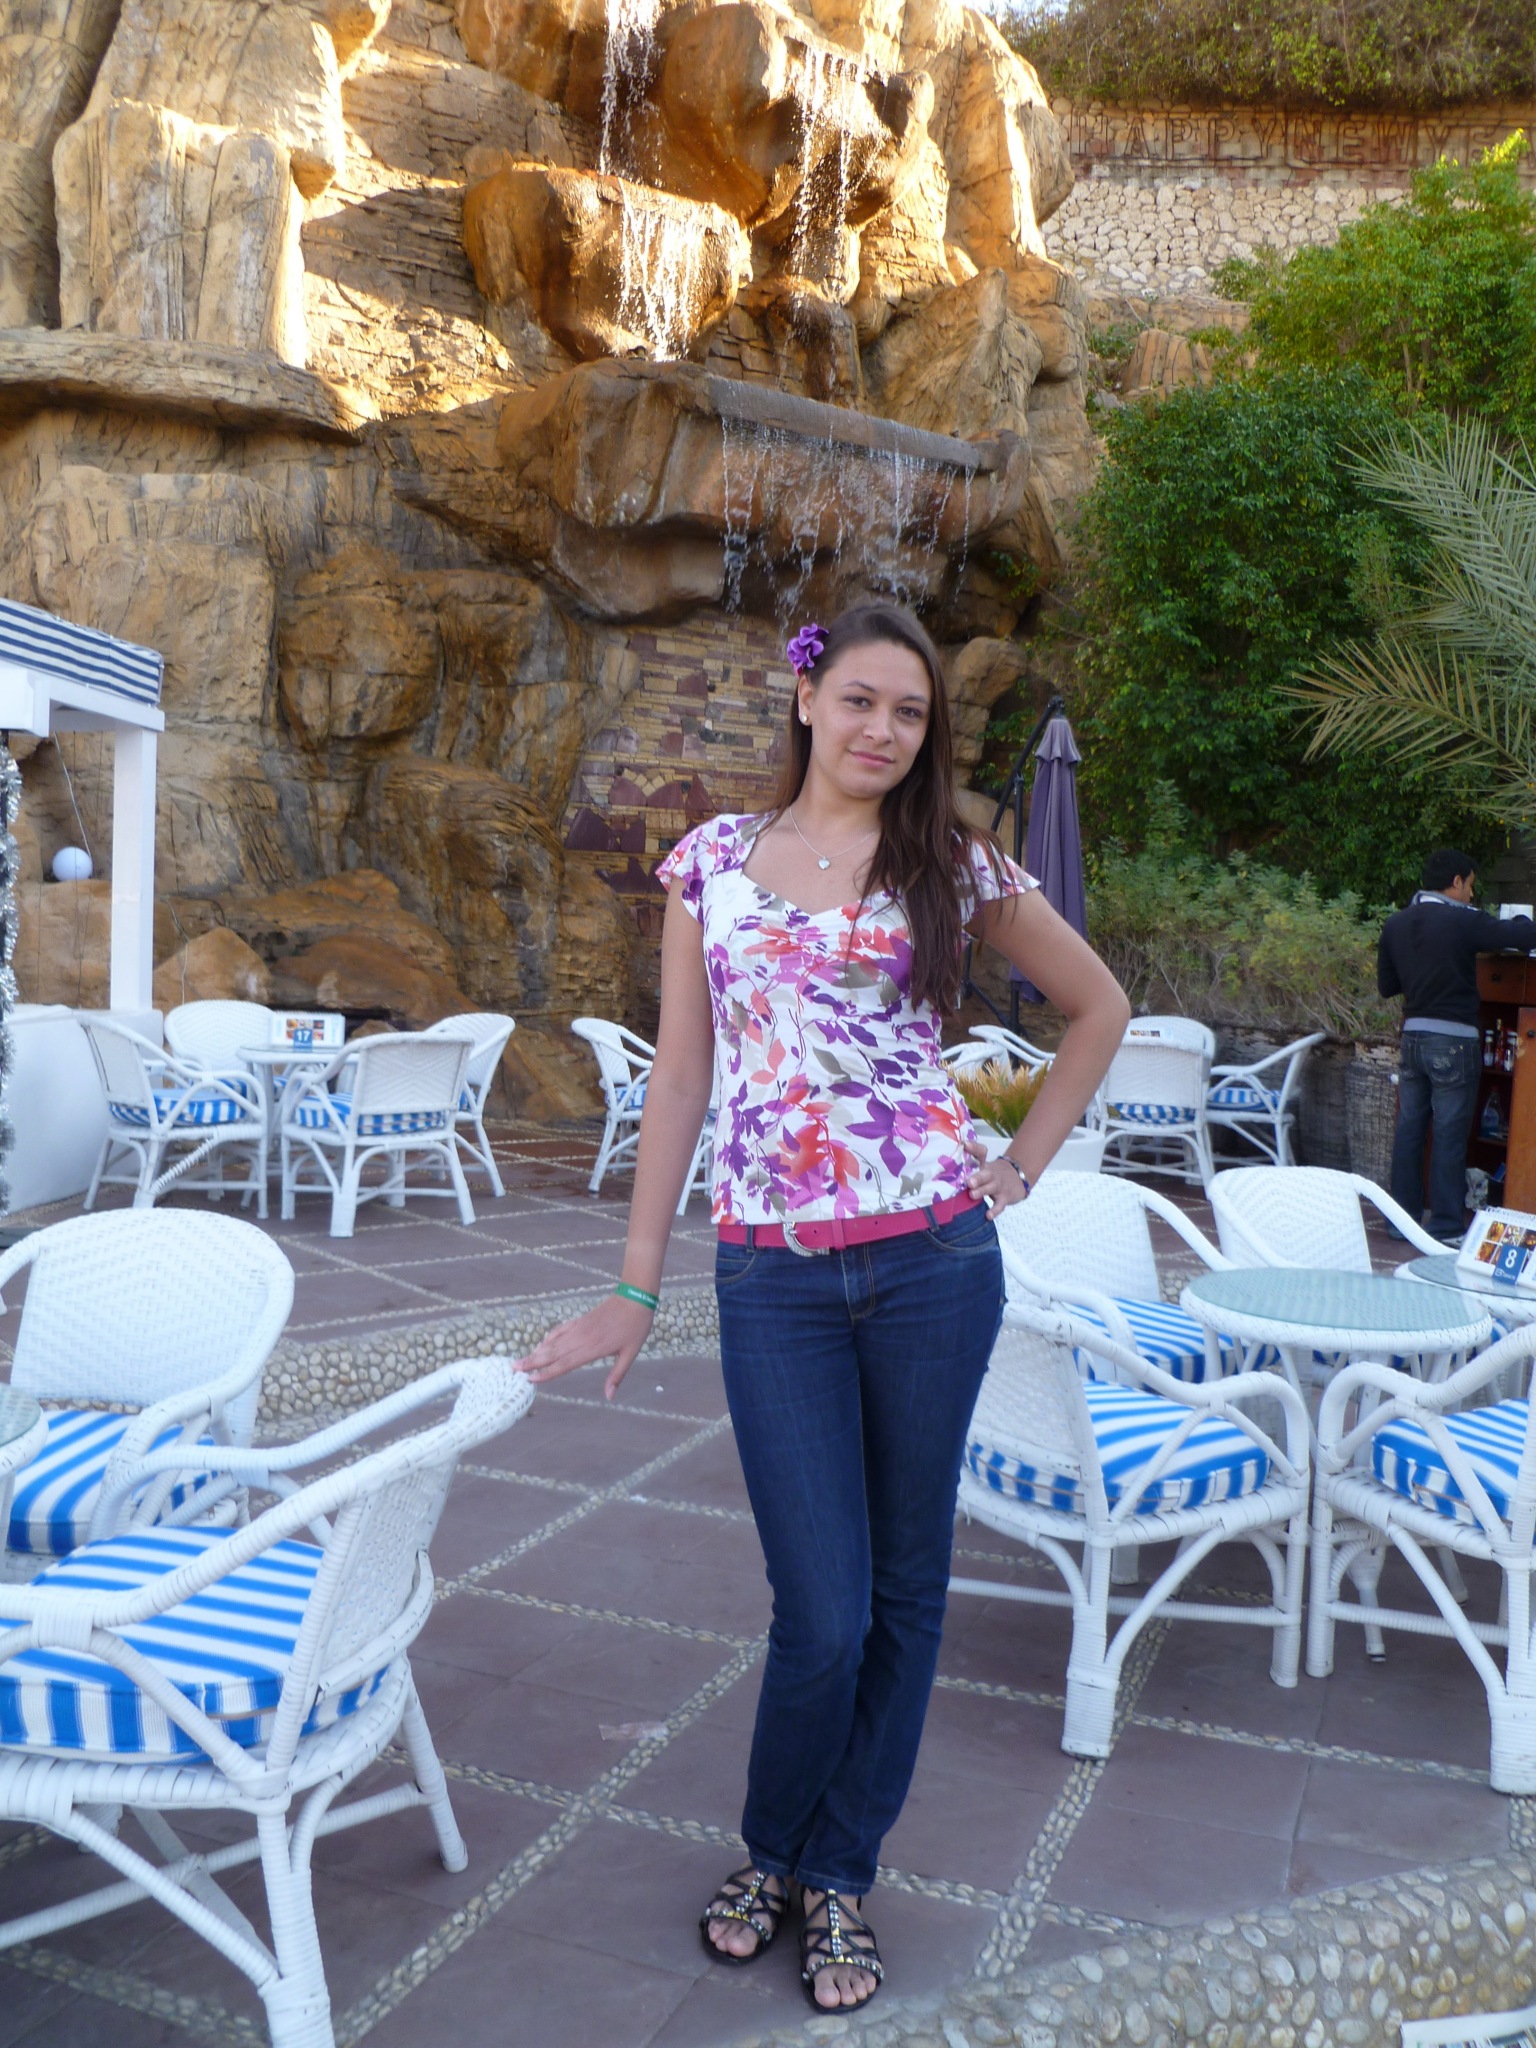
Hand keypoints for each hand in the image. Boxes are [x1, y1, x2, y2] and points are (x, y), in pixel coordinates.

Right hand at [520, 1295, 654, 1399]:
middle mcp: (581, 1338)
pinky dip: (549, 1338)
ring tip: (521, 1360)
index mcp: (593, 1349)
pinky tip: (541, 1345)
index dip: (547, 1373)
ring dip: (536, 1352)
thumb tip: (609, 1396)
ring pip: (553, 1342)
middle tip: (514, 1369)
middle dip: (532, 1362)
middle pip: (553, 1353)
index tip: (531, 1379)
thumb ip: (617, 1375)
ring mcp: (579, 1328)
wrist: (634, 1297)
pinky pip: (560, 1330)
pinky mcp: (580, 1320)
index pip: (565, 1364)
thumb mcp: (630, 1354)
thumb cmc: (635, 1327)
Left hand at [964, 1139, 1029, 1214]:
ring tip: (972, 1195)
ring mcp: (999, 1186)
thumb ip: (970, 1162)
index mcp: (985, 1165)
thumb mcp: (984, 1165)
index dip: (974, 1148)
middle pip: (985, 1173)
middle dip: (977, 1177)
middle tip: (968, 1182)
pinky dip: (995, 1210)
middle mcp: (992, 1174)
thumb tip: (953, 1155)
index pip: (981, 1153)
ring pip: (991, 1188)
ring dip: (982, 1191)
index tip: (966, 1145)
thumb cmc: (994, 1174)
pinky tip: (988, 1215)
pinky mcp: (1005, 1198)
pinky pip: (1000, 1205)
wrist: (1018, 1178)